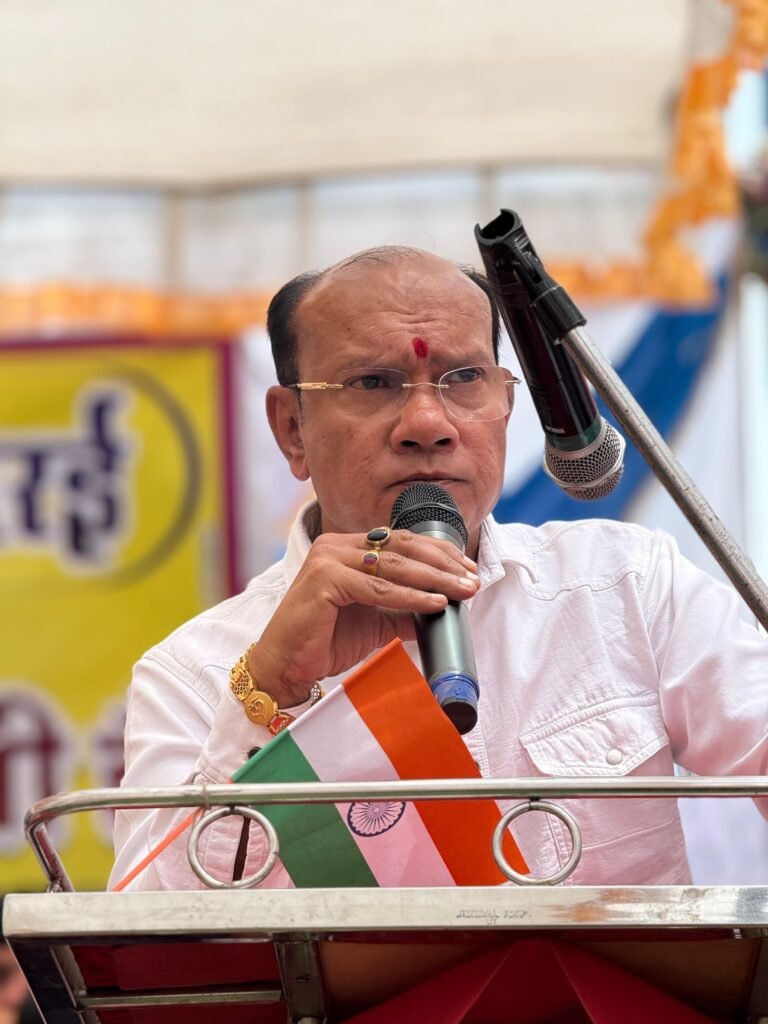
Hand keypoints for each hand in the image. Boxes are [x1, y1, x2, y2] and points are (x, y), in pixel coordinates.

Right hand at [247, 529, 479, 706]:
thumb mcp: (376, 621)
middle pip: (402, 547)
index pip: (402, 541)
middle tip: (472, 580)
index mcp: (347, 546)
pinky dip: (410, 596)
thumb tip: (446, 607)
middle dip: (443, 564)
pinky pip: (377, 588)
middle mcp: (336, 545)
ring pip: (394, 565)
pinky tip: (434, 602)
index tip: (468, 569)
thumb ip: (406, 608)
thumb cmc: (325, 640)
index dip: (439, 553)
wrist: (286, 666)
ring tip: (462, 591)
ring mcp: (328, 559)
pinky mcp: (323, 580)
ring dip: (434, 579)